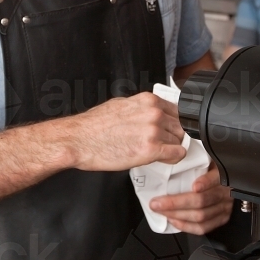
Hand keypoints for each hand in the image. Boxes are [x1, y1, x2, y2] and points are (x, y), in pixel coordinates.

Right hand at [61, 93, 185, 172]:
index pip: (178, 111)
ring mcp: (154, 131)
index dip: (173, 123)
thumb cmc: (94, 125)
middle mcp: (154, 113)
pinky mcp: (151, 149)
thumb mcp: (122, 104)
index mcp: (148, 100)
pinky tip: (161, 159)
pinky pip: (177, 154)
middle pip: (180, 127)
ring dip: (170, 148)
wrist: (79, 140)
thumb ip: (142, 108)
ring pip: (179, 141)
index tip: (169, 130)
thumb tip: (152, 112)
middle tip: (160, 144)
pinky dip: (172, 159)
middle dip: (173, 136)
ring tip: (154, 152)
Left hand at [149, 165, 233, 234]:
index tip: (194, 186)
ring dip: (177, 215)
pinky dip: (187, 226)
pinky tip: (174, 220)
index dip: (206, 183)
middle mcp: (225, 192)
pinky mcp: (221, 219)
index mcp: (222, 174)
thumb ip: (196, 157)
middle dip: (176, 203)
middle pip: (202, 201)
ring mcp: (224, 207)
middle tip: (157, 202)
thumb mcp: (208, 158)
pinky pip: (203, 228)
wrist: (228, 181)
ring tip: (161, 211)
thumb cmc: (212, 168)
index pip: (216, 179)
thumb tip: (173, 152)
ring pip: (201, 216)